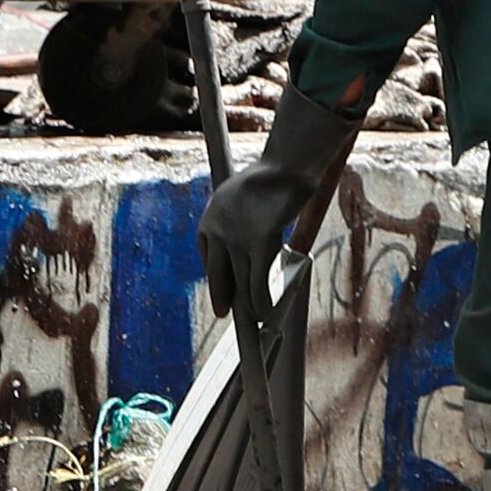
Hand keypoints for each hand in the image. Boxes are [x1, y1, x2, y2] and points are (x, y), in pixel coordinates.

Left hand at [199, 77, 372, 317]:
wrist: (285, 167)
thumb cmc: (272, 178)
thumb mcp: (245, 195)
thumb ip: (243, 216)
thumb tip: (255, 228)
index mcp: (211, 216)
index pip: (206, 253)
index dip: (215, 274)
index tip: (221, 285)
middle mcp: (218, 231)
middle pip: (217, 274)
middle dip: (220, 297)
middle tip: (222, 313)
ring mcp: (237, 240)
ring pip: (240, 284)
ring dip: (246, 308)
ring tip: (252, 323)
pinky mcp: (259, 247)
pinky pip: (258, 285)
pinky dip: (262, 304)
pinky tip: (268, 315)